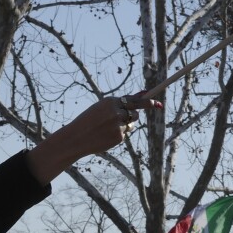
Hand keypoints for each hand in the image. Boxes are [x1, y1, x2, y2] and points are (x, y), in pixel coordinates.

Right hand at [26, 95, 157, 183]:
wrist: (75, 138)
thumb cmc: (88, 121)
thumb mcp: (101, 108)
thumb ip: (119, 103)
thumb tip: (140, 95)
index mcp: (110, 102)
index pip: (133, 100)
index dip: (147, 102)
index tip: (157, 103)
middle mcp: (115, 112)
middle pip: (135, 112)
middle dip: (137, 113)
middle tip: (154, 108)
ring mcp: (117, 125)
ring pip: (131, 124)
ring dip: (125, 124)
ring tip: (109, 127)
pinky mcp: (118, 137)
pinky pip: (125, 133)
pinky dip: (119, 134)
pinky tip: (106, 135)